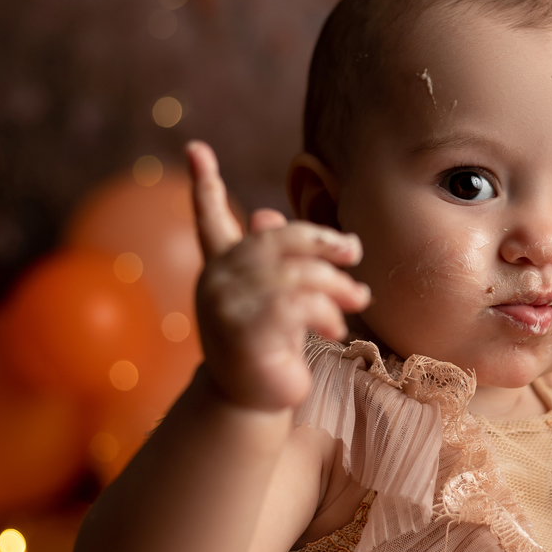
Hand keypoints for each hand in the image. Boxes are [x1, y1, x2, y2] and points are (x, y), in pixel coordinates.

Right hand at [187, 140, 370, 410]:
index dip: (203, 185)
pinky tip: (335, 331)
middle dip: (321, 241)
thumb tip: (266, 215)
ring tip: (357, 302)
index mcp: (221, 268)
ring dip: (337, 286)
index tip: (194, 148)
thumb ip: (274, 260)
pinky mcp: (244, 329)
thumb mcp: (273, 300)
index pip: (209, 220)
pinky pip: (298, 304)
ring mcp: (226, 304)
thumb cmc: (268, 349)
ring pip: (298, 273)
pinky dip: (327, 313)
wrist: (253, 403)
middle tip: (353, 251)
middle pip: (275, 239)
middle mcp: (216, 281)